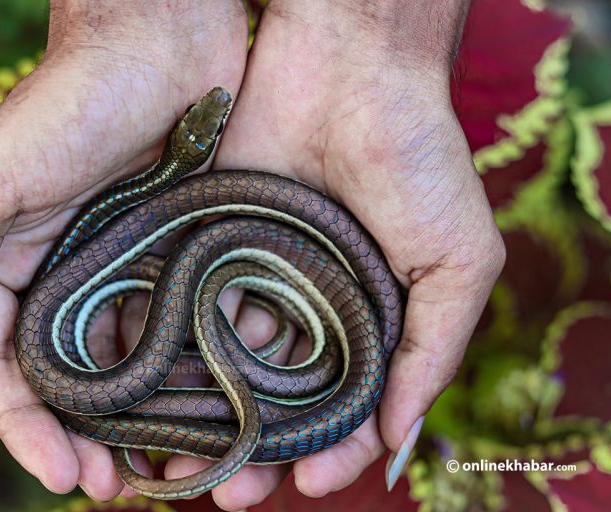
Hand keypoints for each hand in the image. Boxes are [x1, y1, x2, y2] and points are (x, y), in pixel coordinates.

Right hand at [0, 0, 247, 499]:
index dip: (26, 429)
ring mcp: (127, 267)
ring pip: (125, 363)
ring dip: (136, 419)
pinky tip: (200, 407)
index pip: (7, 369)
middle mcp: (67, 274)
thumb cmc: (71, 101)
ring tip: (159, 469)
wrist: (164, 41)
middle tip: (112, 490)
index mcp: (13, 265)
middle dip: (82, 438)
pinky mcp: (179, 253)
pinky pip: (177, 325)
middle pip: (68, 380)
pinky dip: (180, 370)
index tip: (63, 477)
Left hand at [161, 0, 503, 507]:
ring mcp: (262, 279)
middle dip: (254, 448)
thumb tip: (399, 437)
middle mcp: (313, 308)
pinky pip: (192, 307)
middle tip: (224, 494)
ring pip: (227, 365)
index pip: (349, 405)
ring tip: (174, 462)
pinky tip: (152, 393)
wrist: (350, 70)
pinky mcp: (215, 246)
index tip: (306, 483)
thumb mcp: (457, 259)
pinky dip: (174, 352)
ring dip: (204, 414)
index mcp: (373, 320)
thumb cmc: (420, 161)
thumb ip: (433, 349)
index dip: (333, 449)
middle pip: (280, 397)